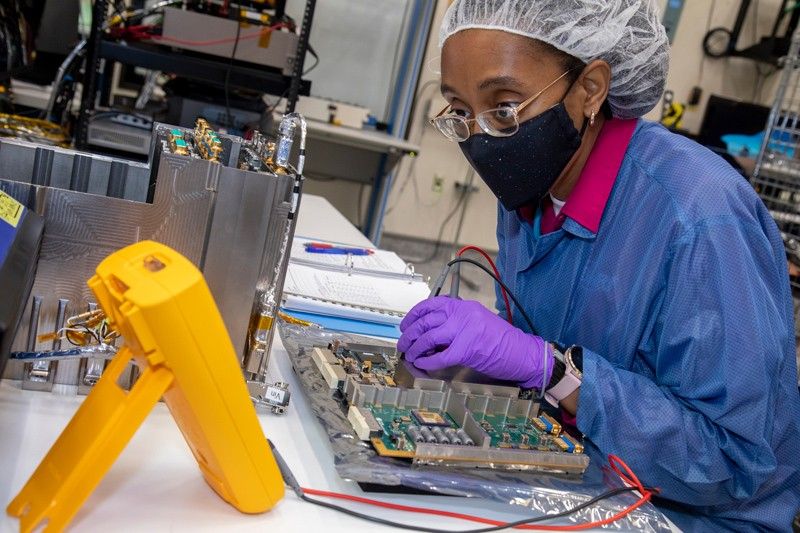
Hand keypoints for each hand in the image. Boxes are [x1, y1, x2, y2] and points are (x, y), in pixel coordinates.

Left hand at [397, 296, 552, 388]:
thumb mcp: (478, 320)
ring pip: (428, 337)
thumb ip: (456, 320)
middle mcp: (463, 315)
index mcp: (464, 306)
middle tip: (403, 343)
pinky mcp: (467, 350)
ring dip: (415, 348)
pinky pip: (439, 356)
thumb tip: (431, 328)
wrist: (523, 352)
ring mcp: (465, 331)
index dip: (414, 315)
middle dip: (409, 333)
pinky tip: (423, 364)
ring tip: (410, 354)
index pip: (431, 304)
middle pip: (426, 321)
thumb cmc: (502, 340)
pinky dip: (427, 361)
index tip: (406, 324)